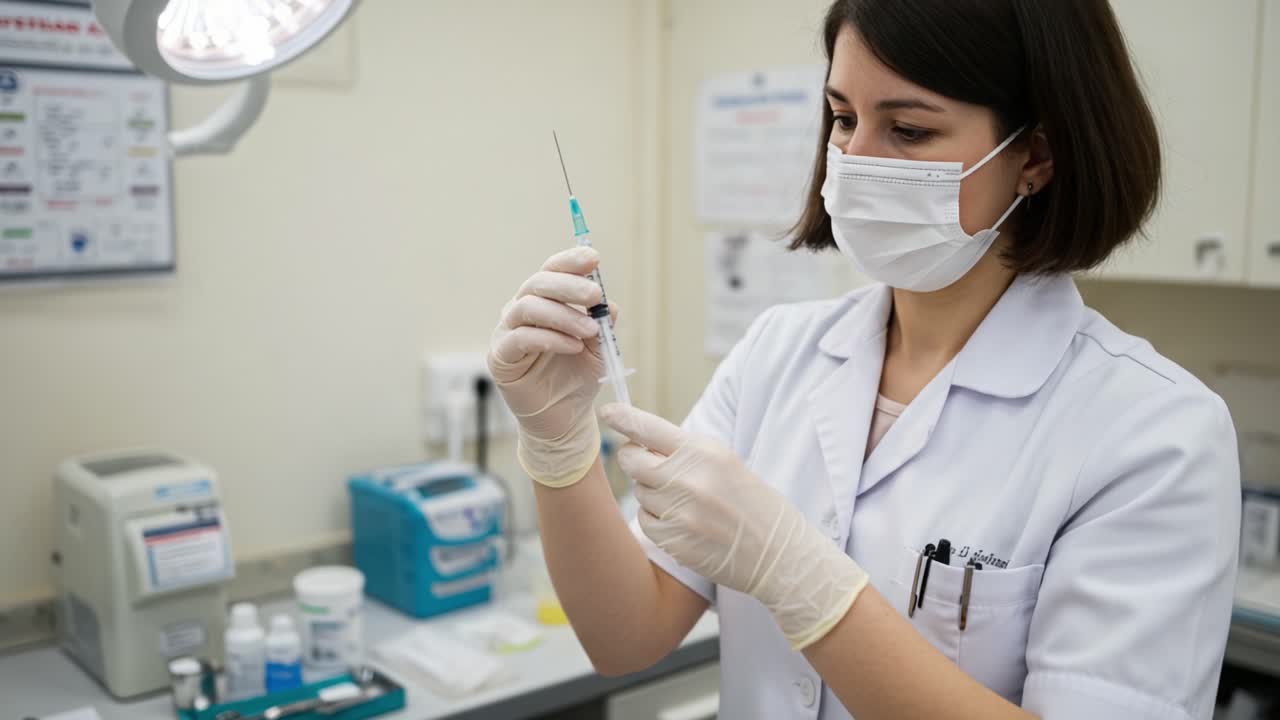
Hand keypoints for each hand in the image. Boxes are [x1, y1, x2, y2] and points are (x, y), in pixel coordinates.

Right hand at [488, 247, 612, 486]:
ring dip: (563, 315)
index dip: (570, 261)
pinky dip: (550, 338)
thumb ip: (601, 324)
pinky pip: (521, 338)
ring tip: (590, 330)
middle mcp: (521, 310)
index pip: (552, 271)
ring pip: (528, 307)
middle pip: (537, 283)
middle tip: (595, 295)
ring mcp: (507, 332)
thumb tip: (607, 304)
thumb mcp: (598, 347)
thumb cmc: (577, 377)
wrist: (564, 417)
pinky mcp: (501, 357)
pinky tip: (573, 346)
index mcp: (544, 301)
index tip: (593, 258)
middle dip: (568, 285)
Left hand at [599, 403, 869, 649]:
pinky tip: (684, 523)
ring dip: (652, 493)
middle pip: (631, 460)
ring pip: (639, 492)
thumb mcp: (725, 462)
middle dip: (635, 460)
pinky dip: (657, 520)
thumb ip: (684, 451)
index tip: (607, 412)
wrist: (779, 553)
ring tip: (685, 501)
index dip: (622, 418)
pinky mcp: (673, 541)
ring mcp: (678, 512)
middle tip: (650, 465)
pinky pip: (646, 522)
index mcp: (704, 451)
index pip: (649, 428)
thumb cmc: (753, 503)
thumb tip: (641, 441)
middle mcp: (687, 479)